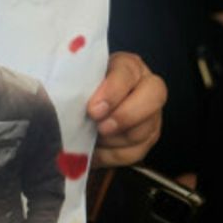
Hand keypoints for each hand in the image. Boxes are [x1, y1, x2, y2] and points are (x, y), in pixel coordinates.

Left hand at [87, 52, 164, 168]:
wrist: (82, 109)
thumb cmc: (81, 89)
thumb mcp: (80, 80)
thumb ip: (80, 85)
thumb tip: (70, 97)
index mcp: (128, 66)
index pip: (127, 73)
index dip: (112, 92)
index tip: (93, 109)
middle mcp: (147, 87)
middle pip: (153, 98)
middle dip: (124, 116)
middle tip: (100, 127)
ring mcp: (152, 115)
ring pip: (143, 130)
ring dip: (113, 139)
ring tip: (91, 137)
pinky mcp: (147, 139)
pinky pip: (134, 153)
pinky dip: (110, 156)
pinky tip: (94, 151)